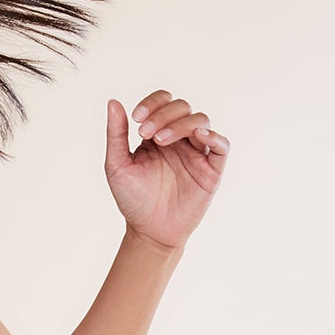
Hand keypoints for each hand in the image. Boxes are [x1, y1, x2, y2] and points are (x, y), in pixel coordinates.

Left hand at [104, 89, 228, 251]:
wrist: (149, 232)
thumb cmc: (133, 200)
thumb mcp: (117, 165)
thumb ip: (116, 134)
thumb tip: (113, 102)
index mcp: (158, 134)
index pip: (163, 102)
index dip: (153, 103)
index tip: (136, 118)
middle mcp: (180, 139)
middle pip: (182, 107)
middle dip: (163, 115)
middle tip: (145, 133)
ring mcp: (197, 152)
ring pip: (200, 120)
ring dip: (181, 124)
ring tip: (160, 140)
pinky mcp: (211, 169)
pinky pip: (221, 144)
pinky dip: (214, 135)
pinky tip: (198, 136)